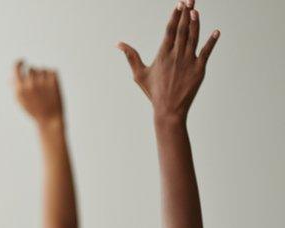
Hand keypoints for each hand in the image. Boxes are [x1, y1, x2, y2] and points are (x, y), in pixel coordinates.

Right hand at [12, 61, 63, 124]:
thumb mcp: (21, 100)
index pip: (16, 67)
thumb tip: (10, 77)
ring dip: (42, 75)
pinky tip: (51, 88)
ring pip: (41, 69)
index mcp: (20, 88)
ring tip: (44, 89)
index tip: (22, 61)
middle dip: (33, 74)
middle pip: (31, 68)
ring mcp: (42, 82)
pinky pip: (51, 71)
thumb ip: (15, 88)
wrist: (50, 119)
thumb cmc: (34, 110)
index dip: (19, 62)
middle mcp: (30, 84)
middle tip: (38, 85)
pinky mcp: (53, 81)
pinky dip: (51, 76)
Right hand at [118, 0, 219, 120]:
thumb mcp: (139, 74)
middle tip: (190, 0)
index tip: (179, 4)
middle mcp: (176, 56)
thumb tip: (118, 44)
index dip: (175, 16)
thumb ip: (131, 56)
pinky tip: (216, 32)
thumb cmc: (153, 92)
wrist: (169, 110)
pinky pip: (206, 52)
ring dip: (196, 23)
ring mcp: (189, 62)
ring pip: (194, 38)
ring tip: (197, 10)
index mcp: (162, 55)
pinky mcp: (199, 69)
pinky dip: (211, 42)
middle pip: (182, 30)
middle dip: (186, 14)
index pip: (170, 30)